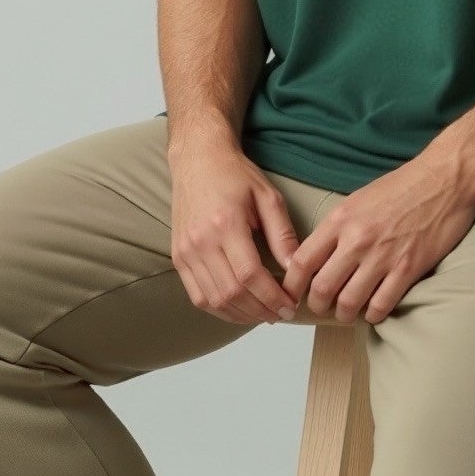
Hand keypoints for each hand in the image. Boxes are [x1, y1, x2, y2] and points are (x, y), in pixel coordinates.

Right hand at [168, 135, 302, 324]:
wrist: (197, 160)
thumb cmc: (235, 175)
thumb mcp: (268, 197)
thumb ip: (283, 234)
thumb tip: (296, 269)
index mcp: (226, 224)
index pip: (250, 275)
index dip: (272, 297)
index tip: (290, 305)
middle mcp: (201, 241)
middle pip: (232, 293)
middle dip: (261, 311)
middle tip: (281, 315)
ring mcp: (185, 251)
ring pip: (213, 299)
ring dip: (241, 315)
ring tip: (264, 315)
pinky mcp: (178, 257)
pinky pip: (197, 295)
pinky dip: (219, 309)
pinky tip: (239, 310)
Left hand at [281, 147, 474, 324]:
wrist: (445, 179)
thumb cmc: (404, 186)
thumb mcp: (358, 199)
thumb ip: (337, 228)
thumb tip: (320, 255)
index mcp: (340, 220)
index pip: (302, 261)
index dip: (292, 285)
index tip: (292, 293)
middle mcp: (357, 240)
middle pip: (321, 288)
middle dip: (317, 304)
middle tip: (321, 307)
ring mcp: (383, 256)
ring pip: (349, 302)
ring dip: (344, 314)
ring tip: (347, 313)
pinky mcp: (408, 269)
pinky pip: (381, 305)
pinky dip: (373, 315)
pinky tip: (374, 310)